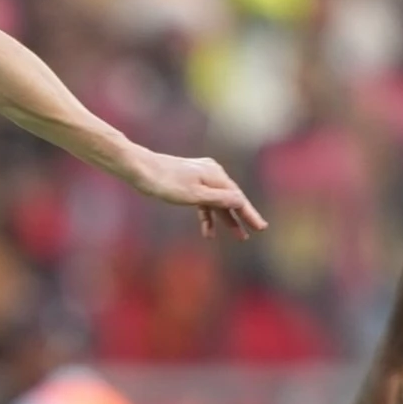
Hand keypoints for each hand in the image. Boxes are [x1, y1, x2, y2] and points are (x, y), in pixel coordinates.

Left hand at [128, 148, 266, 237]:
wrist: (141, 168)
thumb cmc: (166, 182)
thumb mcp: (194, 195)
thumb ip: (218, 199)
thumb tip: (240, 201)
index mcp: (216, 175)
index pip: (238, 198)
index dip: (250, 214)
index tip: (261, 228)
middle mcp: (212, 173)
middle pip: (231, 198)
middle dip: (241, 217)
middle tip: (252, 233)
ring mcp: (201, 176)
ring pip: (218, 201)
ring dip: (226, 219)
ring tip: (237, 235)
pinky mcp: (190, 181)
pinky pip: (205, 200)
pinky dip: (208, 215)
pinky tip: (208, 230)